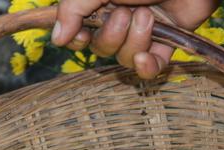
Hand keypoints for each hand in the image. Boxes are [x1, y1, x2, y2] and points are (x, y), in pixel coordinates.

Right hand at [52, 0, 219, 78]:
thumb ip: (74, 8)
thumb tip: (56, 39)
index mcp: (101, 1)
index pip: (79, 32)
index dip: (77, 39)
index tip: (81, 35)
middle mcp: (120, 17)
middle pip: (101, 48)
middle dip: (112, 35)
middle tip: (127, 12)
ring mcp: (143, 31)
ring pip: (125, 58)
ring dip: (135, 40)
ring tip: (149, 16)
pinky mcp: (167, 42)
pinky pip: (151, 68)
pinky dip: (147, 67)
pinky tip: (147, 58)